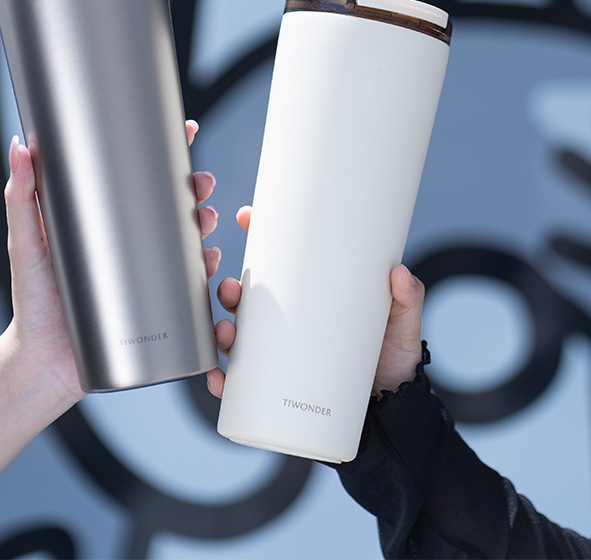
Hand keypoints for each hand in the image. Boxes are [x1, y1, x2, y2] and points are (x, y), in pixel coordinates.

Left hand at [4, 119, 220, 402]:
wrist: (45, 361)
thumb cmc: (32, 302)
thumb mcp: (25, 242)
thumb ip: (21, 196)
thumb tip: (21, 147)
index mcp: (100, 221)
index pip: (133, 177)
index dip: (161, 154)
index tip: (181, 132)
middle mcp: (125, 243)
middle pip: (168, 205)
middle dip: (192, 189)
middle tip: (199, 183)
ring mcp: (141, 272)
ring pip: (184, 240)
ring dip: (202, 224)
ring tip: (205, 219)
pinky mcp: (154, 302)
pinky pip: (187, 281)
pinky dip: (203, 268)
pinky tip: (207, 262)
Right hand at [205, 206, 424, 398]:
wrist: (394, 407)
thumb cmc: (392, 356)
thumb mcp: (401, 323)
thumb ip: (407, 298)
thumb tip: (400, 274)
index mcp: (309, 298)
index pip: (276, 263)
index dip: (258, 236)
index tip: (248, 217)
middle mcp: (286, 323)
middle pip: (246, 300)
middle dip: (230, 290)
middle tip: (233, 289)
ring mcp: (279, 356)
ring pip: (237, 337)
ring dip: (222, 331)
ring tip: (228, 332)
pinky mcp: (277, 390)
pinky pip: (241, 386)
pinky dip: (223, 383)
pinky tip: (219, 380)